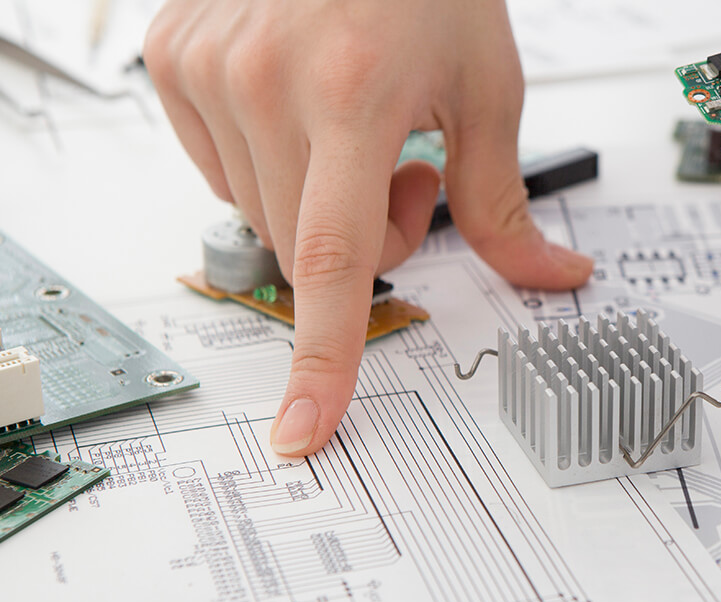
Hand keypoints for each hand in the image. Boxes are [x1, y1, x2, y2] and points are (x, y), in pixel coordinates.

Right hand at [143, 1, 592, 455]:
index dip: (325, 354)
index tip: (307, 425)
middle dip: (367, 241)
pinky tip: (301, 106)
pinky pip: (218, 167)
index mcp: (351, 90)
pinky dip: (268, 163)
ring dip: (314, 202)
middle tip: (406, 171)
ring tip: (353, 125)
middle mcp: (262, 79)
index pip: (334, 256)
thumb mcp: (486, 85)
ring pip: (260, 215)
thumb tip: (548, 276)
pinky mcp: (172, 57)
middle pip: (307, 250)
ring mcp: (207, 66)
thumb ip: (502, 202)